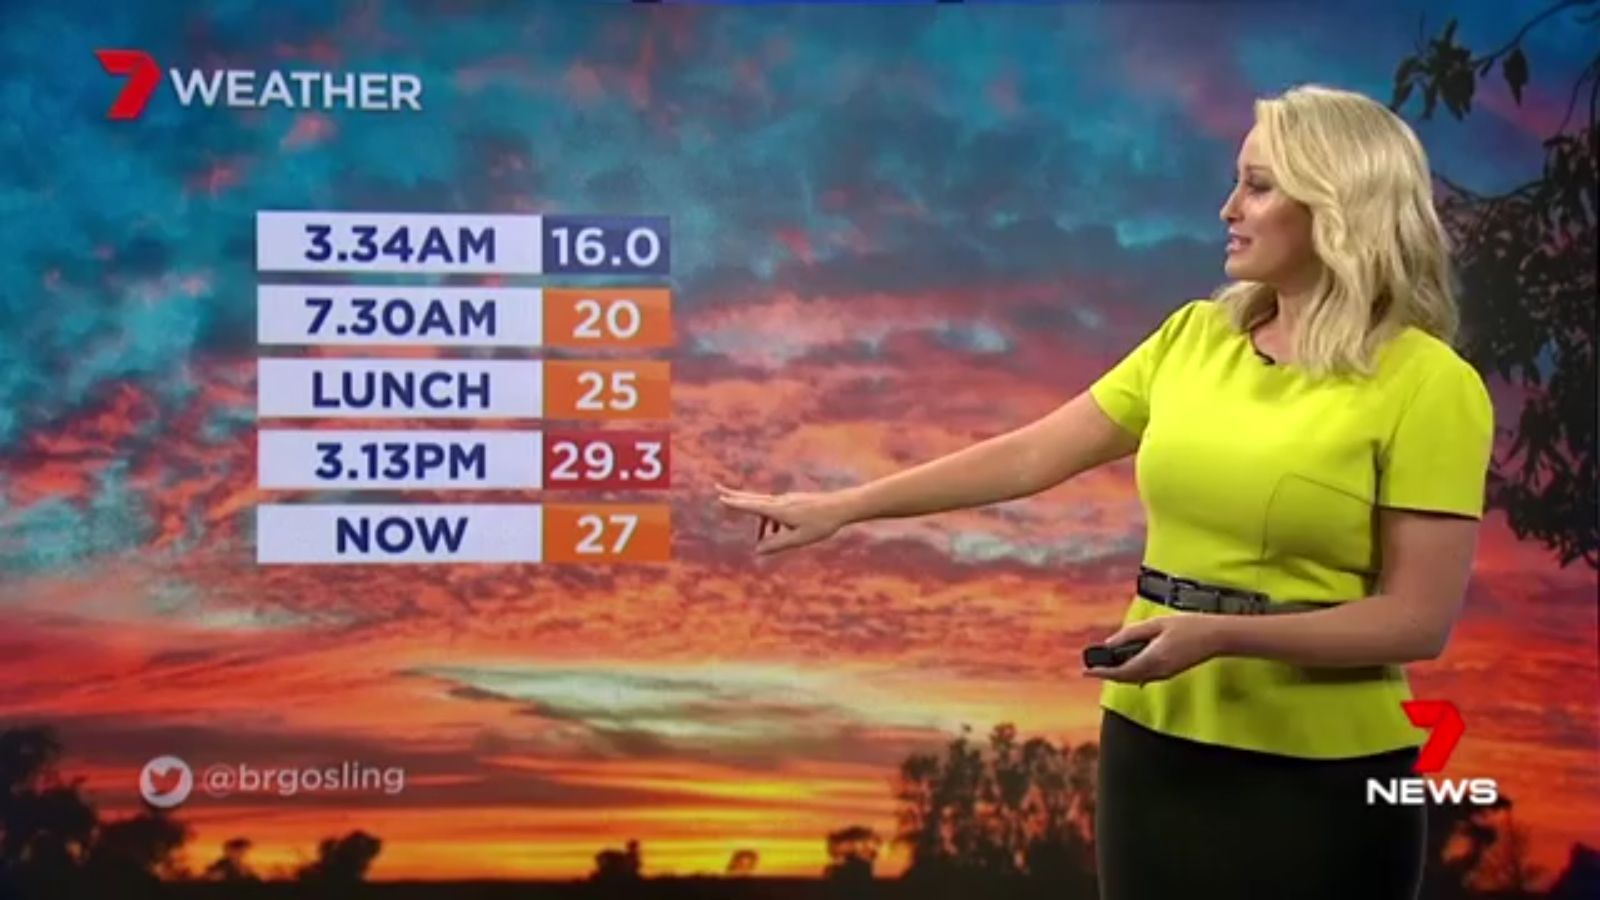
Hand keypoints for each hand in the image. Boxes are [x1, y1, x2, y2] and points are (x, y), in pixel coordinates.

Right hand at [714, 482, 855, 554]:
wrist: (841, 507)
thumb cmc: (820, 524)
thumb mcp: (798, 539)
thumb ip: (777, 545)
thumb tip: (758, 550)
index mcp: (778, 510)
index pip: (751, 506)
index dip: (735, 503)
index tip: (720, 498)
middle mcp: (780, 502)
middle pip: (752, 498)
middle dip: (734, 496)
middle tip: (717, 489)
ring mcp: (787, 500)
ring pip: (765, 509)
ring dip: (759, 524)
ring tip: (762, 542)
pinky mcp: (794, 501)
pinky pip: (775, 511)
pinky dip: (770, 522)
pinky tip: (778, 534)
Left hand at [1081, 614, 1225, 684]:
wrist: (1216, 637)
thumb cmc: (1189, 626)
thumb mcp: (1157, 624)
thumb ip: (1132, 633)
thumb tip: (1110, 643)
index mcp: (1153, 658)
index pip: (1121, 671)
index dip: (1102, 672)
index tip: (1086, 671)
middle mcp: (1158, 671)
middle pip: (1126, 678)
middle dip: (1108, 674)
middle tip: (1092, 667)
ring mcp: (1165, 674)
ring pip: (1135, 679)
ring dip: (1119, 674)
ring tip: (1105, 664)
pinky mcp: (1170, 673)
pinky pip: (1145, 676)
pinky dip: (1132, 672)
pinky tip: (1127, 663)